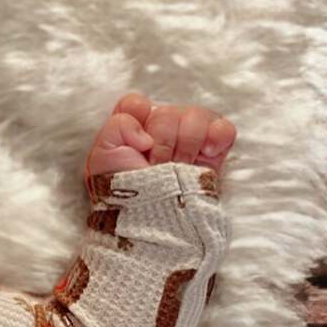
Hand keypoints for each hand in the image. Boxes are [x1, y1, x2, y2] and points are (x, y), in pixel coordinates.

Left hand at [84, 93, 236, 181]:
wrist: (148, 222)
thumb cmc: (123, 194)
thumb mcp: (102, 157)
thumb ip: (117, 126)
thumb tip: (147, 132)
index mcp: (134, 129)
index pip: (137, 104)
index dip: (137, 117)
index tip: (138, 144)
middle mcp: (161, 130)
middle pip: (167, 113)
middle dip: (161, 144)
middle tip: (156, 168)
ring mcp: (189, 140)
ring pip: (196, 117)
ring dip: (185, 147)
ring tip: (178, 169)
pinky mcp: (213, 152)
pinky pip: (224, 128)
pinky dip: (217, 137)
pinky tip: (205, 155)